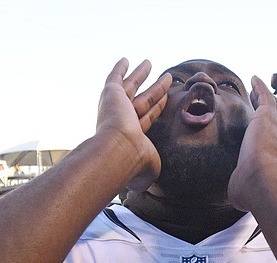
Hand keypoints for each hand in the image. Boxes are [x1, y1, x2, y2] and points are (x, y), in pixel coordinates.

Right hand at [96, 58, 170, 191]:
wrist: (119, 151)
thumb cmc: (134, 165)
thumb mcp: (148, 173)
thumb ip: (147, 176)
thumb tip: (139, 189)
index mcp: (132, 137)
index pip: (148, 118)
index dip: (157, 110)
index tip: (164, 101)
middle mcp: (122, 121)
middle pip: (144, 101)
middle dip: (155, 91)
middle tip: (165, 78)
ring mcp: (116, 107)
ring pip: (133, 87)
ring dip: (142, 75)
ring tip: (150, 63)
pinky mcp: (110, 95)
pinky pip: (115, 78)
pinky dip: (119, 69)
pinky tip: (126, 59)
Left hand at [228, 75, 276, 211]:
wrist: (263, 183)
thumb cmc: (253, 192)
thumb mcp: (245, 191)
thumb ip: (242, 188)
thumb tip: (238, 195)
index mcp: (276, 159)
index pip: (275, 144)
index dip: (270, 137)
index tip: (264, 133)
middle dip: (271, 113)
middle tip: (264, 105)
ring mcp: (275, 127)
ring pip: (272, 107)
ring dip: (265, 98)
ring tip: (257, 90)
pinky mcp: (266, 116)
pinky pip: (264, 96)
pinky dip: (259, 87)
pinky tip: (253, 78)